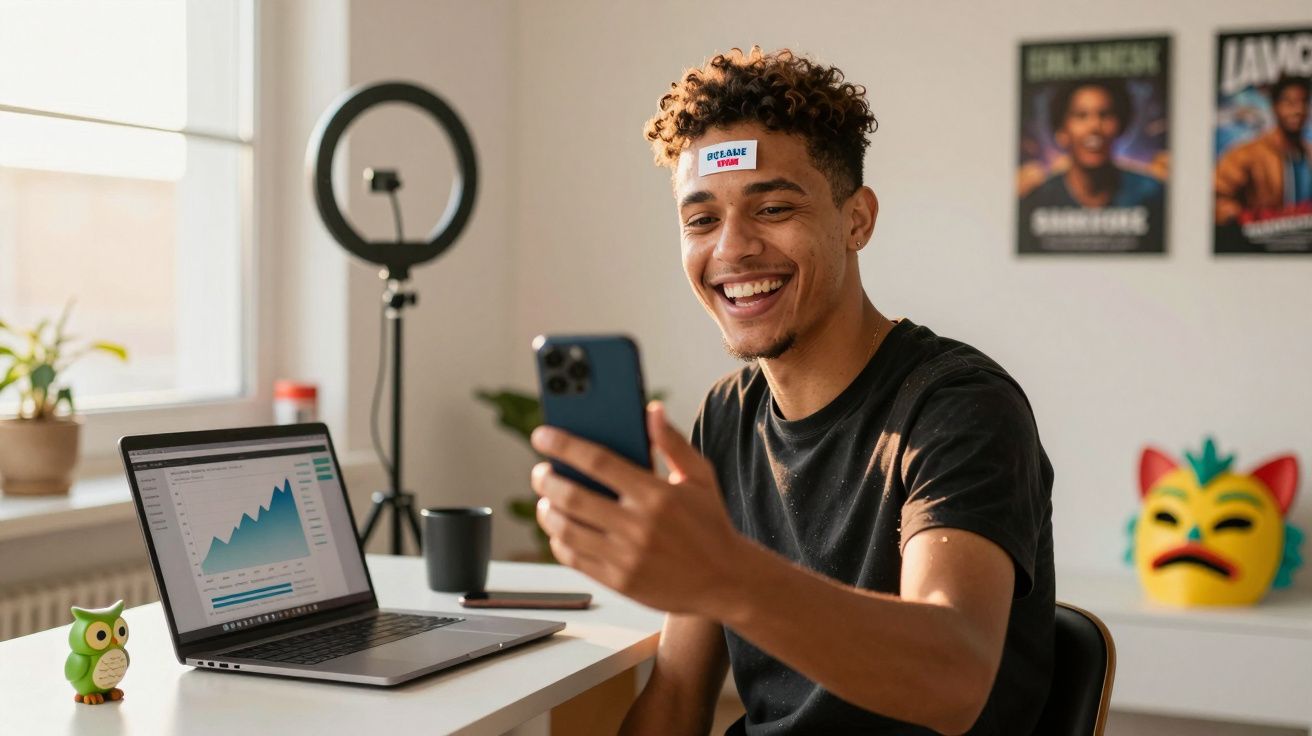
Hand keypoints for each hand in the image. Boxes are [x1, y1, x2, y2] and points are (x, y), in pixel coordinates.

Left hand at [530, 402, 744, 614]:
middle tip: (540, 471)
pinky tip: (559, 529)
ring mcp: (626, 556)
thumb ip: (672, 443)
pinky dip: (558, 540)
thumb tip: (650, 409)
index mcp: (657, 494)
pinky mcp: (619, 581)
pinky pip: (573, 558)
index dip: (564, 445)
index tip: (542, 435)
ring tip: (546, 499)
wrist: (726, 580)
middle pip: (572, 496)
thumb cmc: (711, 524)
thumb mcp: (700, 477)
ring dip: (546, 510)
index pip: (598, 461)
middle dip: (546, 479)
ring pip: (566, 529)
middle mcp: (639, 526)